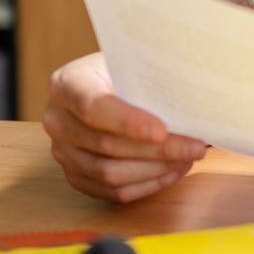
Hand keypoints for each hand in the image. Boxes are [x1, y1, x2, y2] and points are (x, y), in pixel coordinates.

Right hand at [42, 53, 206, 202]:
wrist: (110, 83)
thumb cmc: (128, 71)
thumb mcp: (136, 62)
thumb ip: (154, 79)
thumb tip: (192, 103)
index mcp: (67, 83)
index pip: (93, 106)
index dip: (128, 122)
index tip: (163, 130)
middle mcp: (57, 119)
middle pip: (106, 144)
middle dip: (157, 149)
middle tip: (195, 146)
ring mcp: (63, 151)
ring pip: (109, 173)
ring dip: (155, 170)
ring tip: (187, 158)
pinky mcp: (76, 176)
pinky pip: (111, 192)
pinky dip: (146, 185)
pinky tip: (172, 171)